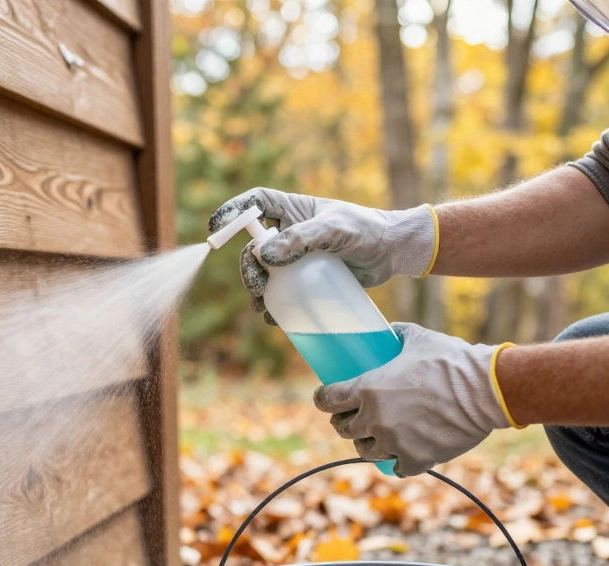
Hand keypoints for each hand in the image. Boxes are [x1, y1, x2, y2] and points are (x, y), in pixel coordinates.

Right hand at [209, 188, 436, 324]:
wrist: (393, 252)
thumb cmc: (366, 230)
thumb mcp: (334, 230)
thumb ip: (300, 239)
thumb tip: (263, 257)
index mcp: (292, 210)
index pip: (254, 204)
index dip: (232, 212)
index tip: (215, 228)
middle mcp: (290, 232)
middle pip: (254, 248)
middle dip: (248, 268)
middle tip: (258, 287)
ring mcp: (297, 257)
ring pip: (264, 273)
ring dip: (257, 290)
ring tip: (264, 307)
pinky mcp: (307, 280)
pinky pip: (283, 292)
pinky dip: (275, 306)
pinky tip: (276, 319)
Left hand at [313, 323, 519, 476]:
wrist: (487, 391)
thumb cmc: (452, 361)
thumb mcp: (418, 339)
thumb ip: (396, 335)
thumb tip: (387, 331)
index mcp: (367, 390)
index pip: (327, 400)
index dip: (323, 400)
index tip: (325, 400)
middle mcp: (375, 419)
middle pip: (343, 429)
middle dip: (345, 422)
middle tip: (353, 418)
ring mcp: (394, 442)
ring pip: (365, 451)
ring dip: (368, 444)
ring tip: (376, 437)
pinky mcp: (416, 460)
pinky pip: (395, 467)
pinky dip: (397, 461)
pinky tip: (400, 454)